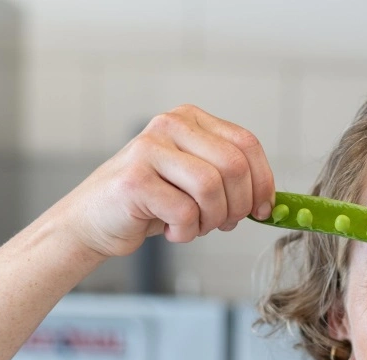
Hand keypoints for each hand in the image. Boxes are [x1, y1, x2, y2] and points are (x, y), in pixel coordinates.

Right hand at [46, 105, 275, 257]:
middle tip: (225, 224)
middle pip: (233, 165)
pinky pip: (185, 212)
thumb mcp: (195, 181)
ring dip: (211, 220)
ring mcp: (148, 149)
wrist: (93, 221)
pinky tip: (171, 231)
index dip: (263, 181)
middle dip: (238, 205)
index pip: (246, 143)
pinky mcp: (134, 181)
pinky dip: (186, 232)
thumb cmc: (151, 204)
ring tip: (194, 226)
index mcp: (189, 119)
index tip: (263, 209)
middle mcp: (169, 125)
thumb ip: (229, 179)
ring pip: (211, 188)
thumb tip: (273, 202)